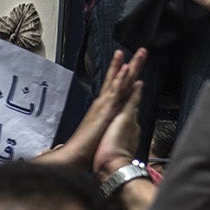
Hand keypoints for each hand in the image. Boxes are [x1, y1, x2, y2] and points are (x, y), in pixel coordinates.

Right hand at [41, 48, 145, 170]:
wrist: (74, 157)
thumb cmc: (83, 152)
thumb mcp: (93, 138)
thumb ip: (92, 133)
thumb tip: (87, 134)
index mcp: (101, 110)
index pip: (112, 89)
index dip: (118, 76)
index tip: (126, 65)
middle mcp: (102, 104)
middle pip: (116, 80)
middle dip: (125, 65)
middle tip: (135, 51)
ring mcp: (103, 106)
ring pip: (117, 81)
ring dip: (125, 66)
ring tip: (133, 52)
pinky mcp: (105, 111)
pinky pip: (114, 91)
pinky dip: (119, 79)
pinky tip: (125, 68)